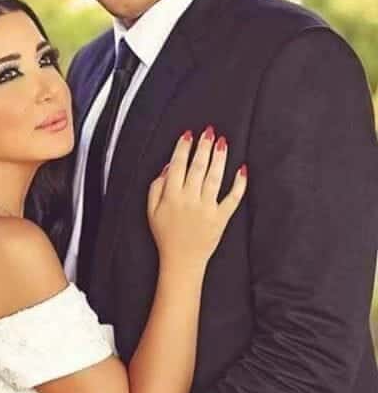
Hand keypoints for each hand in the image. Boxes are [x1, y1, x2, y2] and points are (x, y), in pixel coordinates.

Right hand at [148, 126, 246, 266]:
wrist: (181, 261)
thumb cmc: (165, 235)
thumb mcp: (150, 211)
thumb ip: (156, 187)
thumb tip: (168, 167)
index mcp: (172, 196)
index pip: (178, 165)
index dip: (183, 148)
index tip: (188, 135)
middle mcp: (190, 200)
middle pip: (198, 167)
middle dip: (204, 147)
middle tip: (209, 132)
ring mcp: (207, 209)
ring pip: (215, 178)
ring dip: (220, 158)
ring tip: (223, 142)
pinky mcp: (221, 218)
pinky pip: (233, 199)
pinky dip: (239, 184)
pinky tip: (242, 170)